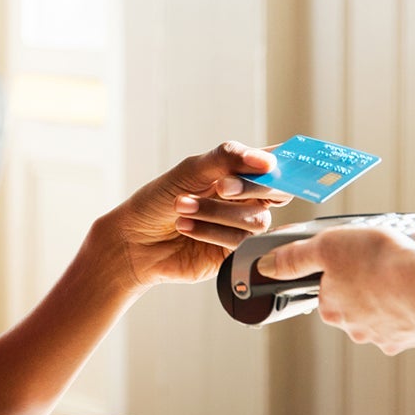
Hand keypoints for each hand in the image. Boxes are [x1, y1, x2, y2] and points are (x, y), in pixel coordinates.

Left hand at [104, 141, 289, 286]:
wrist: (134, 239)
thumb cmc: (157, 200)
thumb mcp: (189, 170)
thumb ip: (227, 159)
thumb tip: (266, 159)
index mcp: (239, 174)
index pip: (275, 165)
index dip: (280, 164)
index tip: (268, 164)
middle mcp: (246, 201)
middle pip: (278, 194)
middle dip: (248, 188)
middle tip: (220, 187)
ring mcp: (241, 228)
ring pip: (256, 219)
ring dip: (216, 211)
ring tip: (181, 206)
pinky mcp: (234, 255)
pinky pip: (240, 242)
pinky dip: (210, 231)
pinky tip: (185, 226)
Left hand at [259, 228, 414, 354]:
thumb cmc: (381, 262)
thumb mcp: (328, 245)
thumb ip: (295, 258)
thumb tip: (265, 267)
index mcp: (332, 309)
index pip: (327, 293)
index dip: (339, 275)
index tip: (354, 261)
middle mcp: (355, 329)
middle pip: (354, 307)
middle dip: (364, 289)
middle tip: (380, 265)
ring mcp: (386, 337)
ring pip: (383, 316)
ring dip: (390, 300)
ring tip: (403, 276)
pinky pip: (410, 322)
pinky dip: (413, 308)